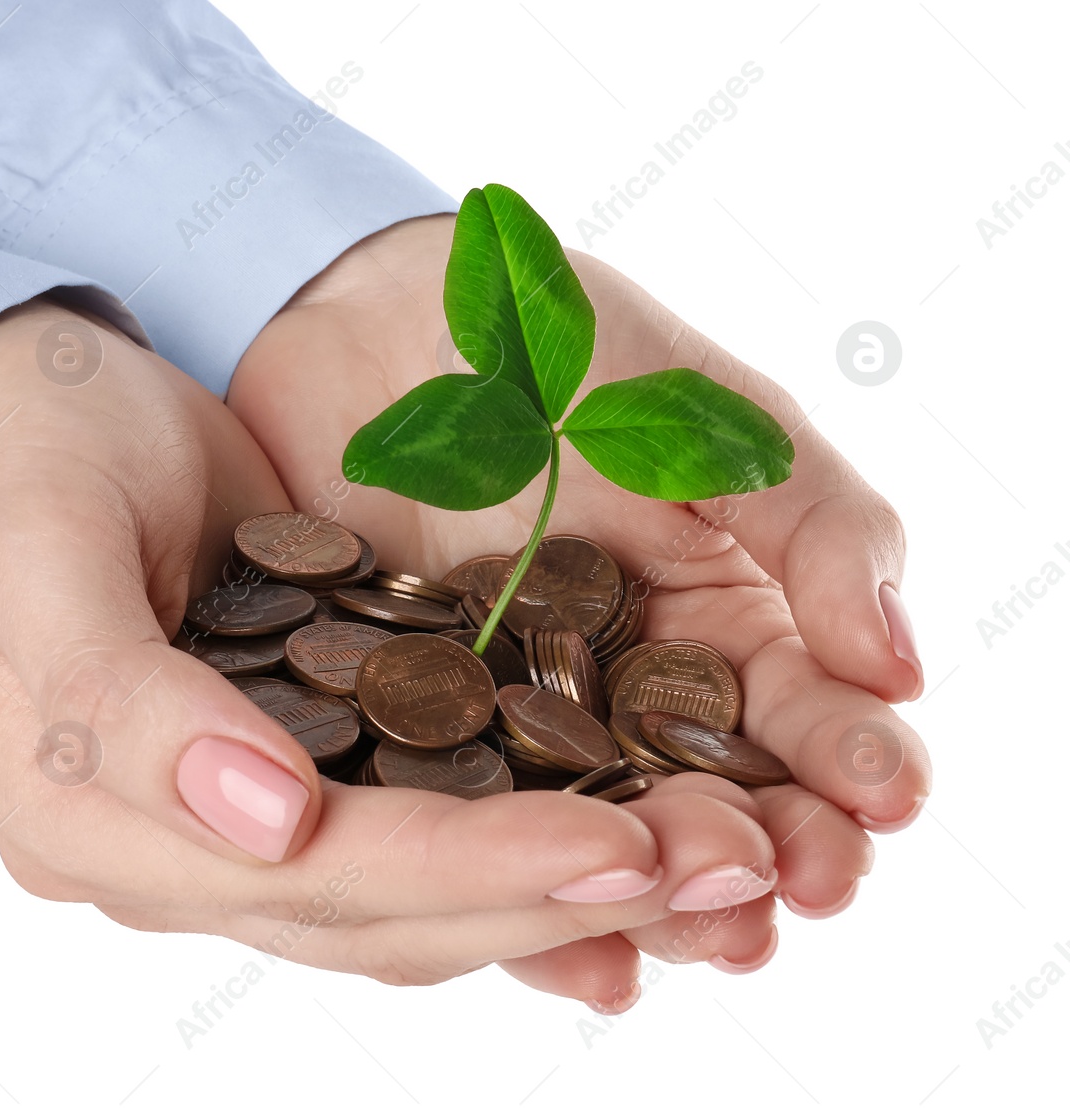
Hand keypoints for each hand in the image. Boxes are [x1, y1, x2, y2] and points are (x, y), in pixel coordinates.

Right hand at [0, 298, 780, 1008]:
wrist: (16, 411)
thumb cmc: (13, 465)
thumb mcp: (37, 559)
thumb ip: (125, 706)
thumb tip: (269, 822)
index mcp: (88, 826)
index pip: (307, 877)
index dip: (465, 869)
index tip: (620, 850)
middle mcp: (170, 853)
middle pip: (383, 911)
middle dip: (549, 898)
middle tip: (718, 876)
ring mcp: (232, 819)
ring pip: (415, 892)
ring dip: (557, 883)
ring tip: (707, 865)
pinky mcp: (292, 765)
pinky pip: (418, 822)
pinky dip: (519, 827)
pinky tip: (626, 815)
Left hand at [227, 215, 931, 996]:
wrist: (369, 317)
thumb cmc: (557, 344)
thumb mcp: (704, 412)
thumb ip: (811, 521)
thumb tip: (903, 667)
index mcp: (718, 616)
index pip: (804, 715)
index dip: (850, 766)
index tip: (876, 807)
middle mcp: (627, 690)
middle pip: (710, 805)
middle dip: (760, 856)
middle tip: (782, 894)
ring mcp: (520, 723)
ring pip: (601, 839)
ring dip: (660, 898)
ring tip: (702, 939)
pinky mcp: (412, 736)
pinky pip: (471, 827)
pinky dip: (521, 891)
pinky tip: (574, 952)